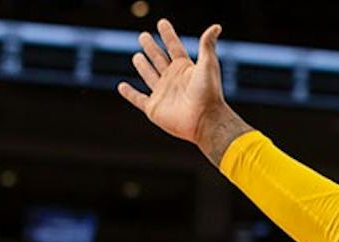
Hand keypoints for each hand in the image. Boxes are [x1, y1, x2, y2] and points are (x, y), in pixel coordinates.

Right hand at [117, 21, 228, 146]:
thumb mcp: (208, 65)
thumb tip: (216, 27)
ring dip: (143, 66)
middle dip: (151, 48)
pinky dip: (129, 94)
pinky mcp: (154, 108)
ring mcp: (163, 94)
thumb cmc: (208, 94)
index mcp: (185, 69)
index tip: (162, 23)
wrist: (205, 121)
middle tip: (143, 36)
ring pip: (150, 76)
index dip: (168, 35)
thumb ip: (207, 45)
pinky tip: (122, 86)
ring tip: (137, 56)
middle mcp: (174, 80)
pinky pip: (138, 99)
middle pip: (159, 59)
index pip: (174, 47)